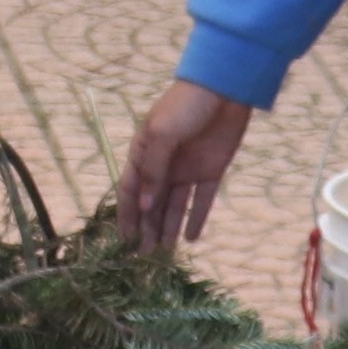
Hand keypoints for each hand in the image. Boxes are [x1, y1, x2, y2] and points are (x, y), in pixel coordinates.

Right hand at [118, 79, 257, 250]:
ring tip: (165, 256)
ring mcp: (187, 170)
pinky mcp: (211, 172)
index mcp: (144, 154)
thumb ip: (153, 170)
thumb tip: (145, 206)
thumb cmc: (185, 105)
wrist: (224, 89)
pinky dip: (196, 219)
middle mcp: (164, 166)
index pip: (131, 191)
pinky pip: (202, 201)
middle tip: (145, 260)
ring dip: (168, 230)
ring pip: (175, 207)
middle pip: (153, 205)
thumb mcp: (163, 134)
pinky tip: (191, 239)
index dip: (126, 216)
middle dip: (147, 231)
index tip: (123, 243)